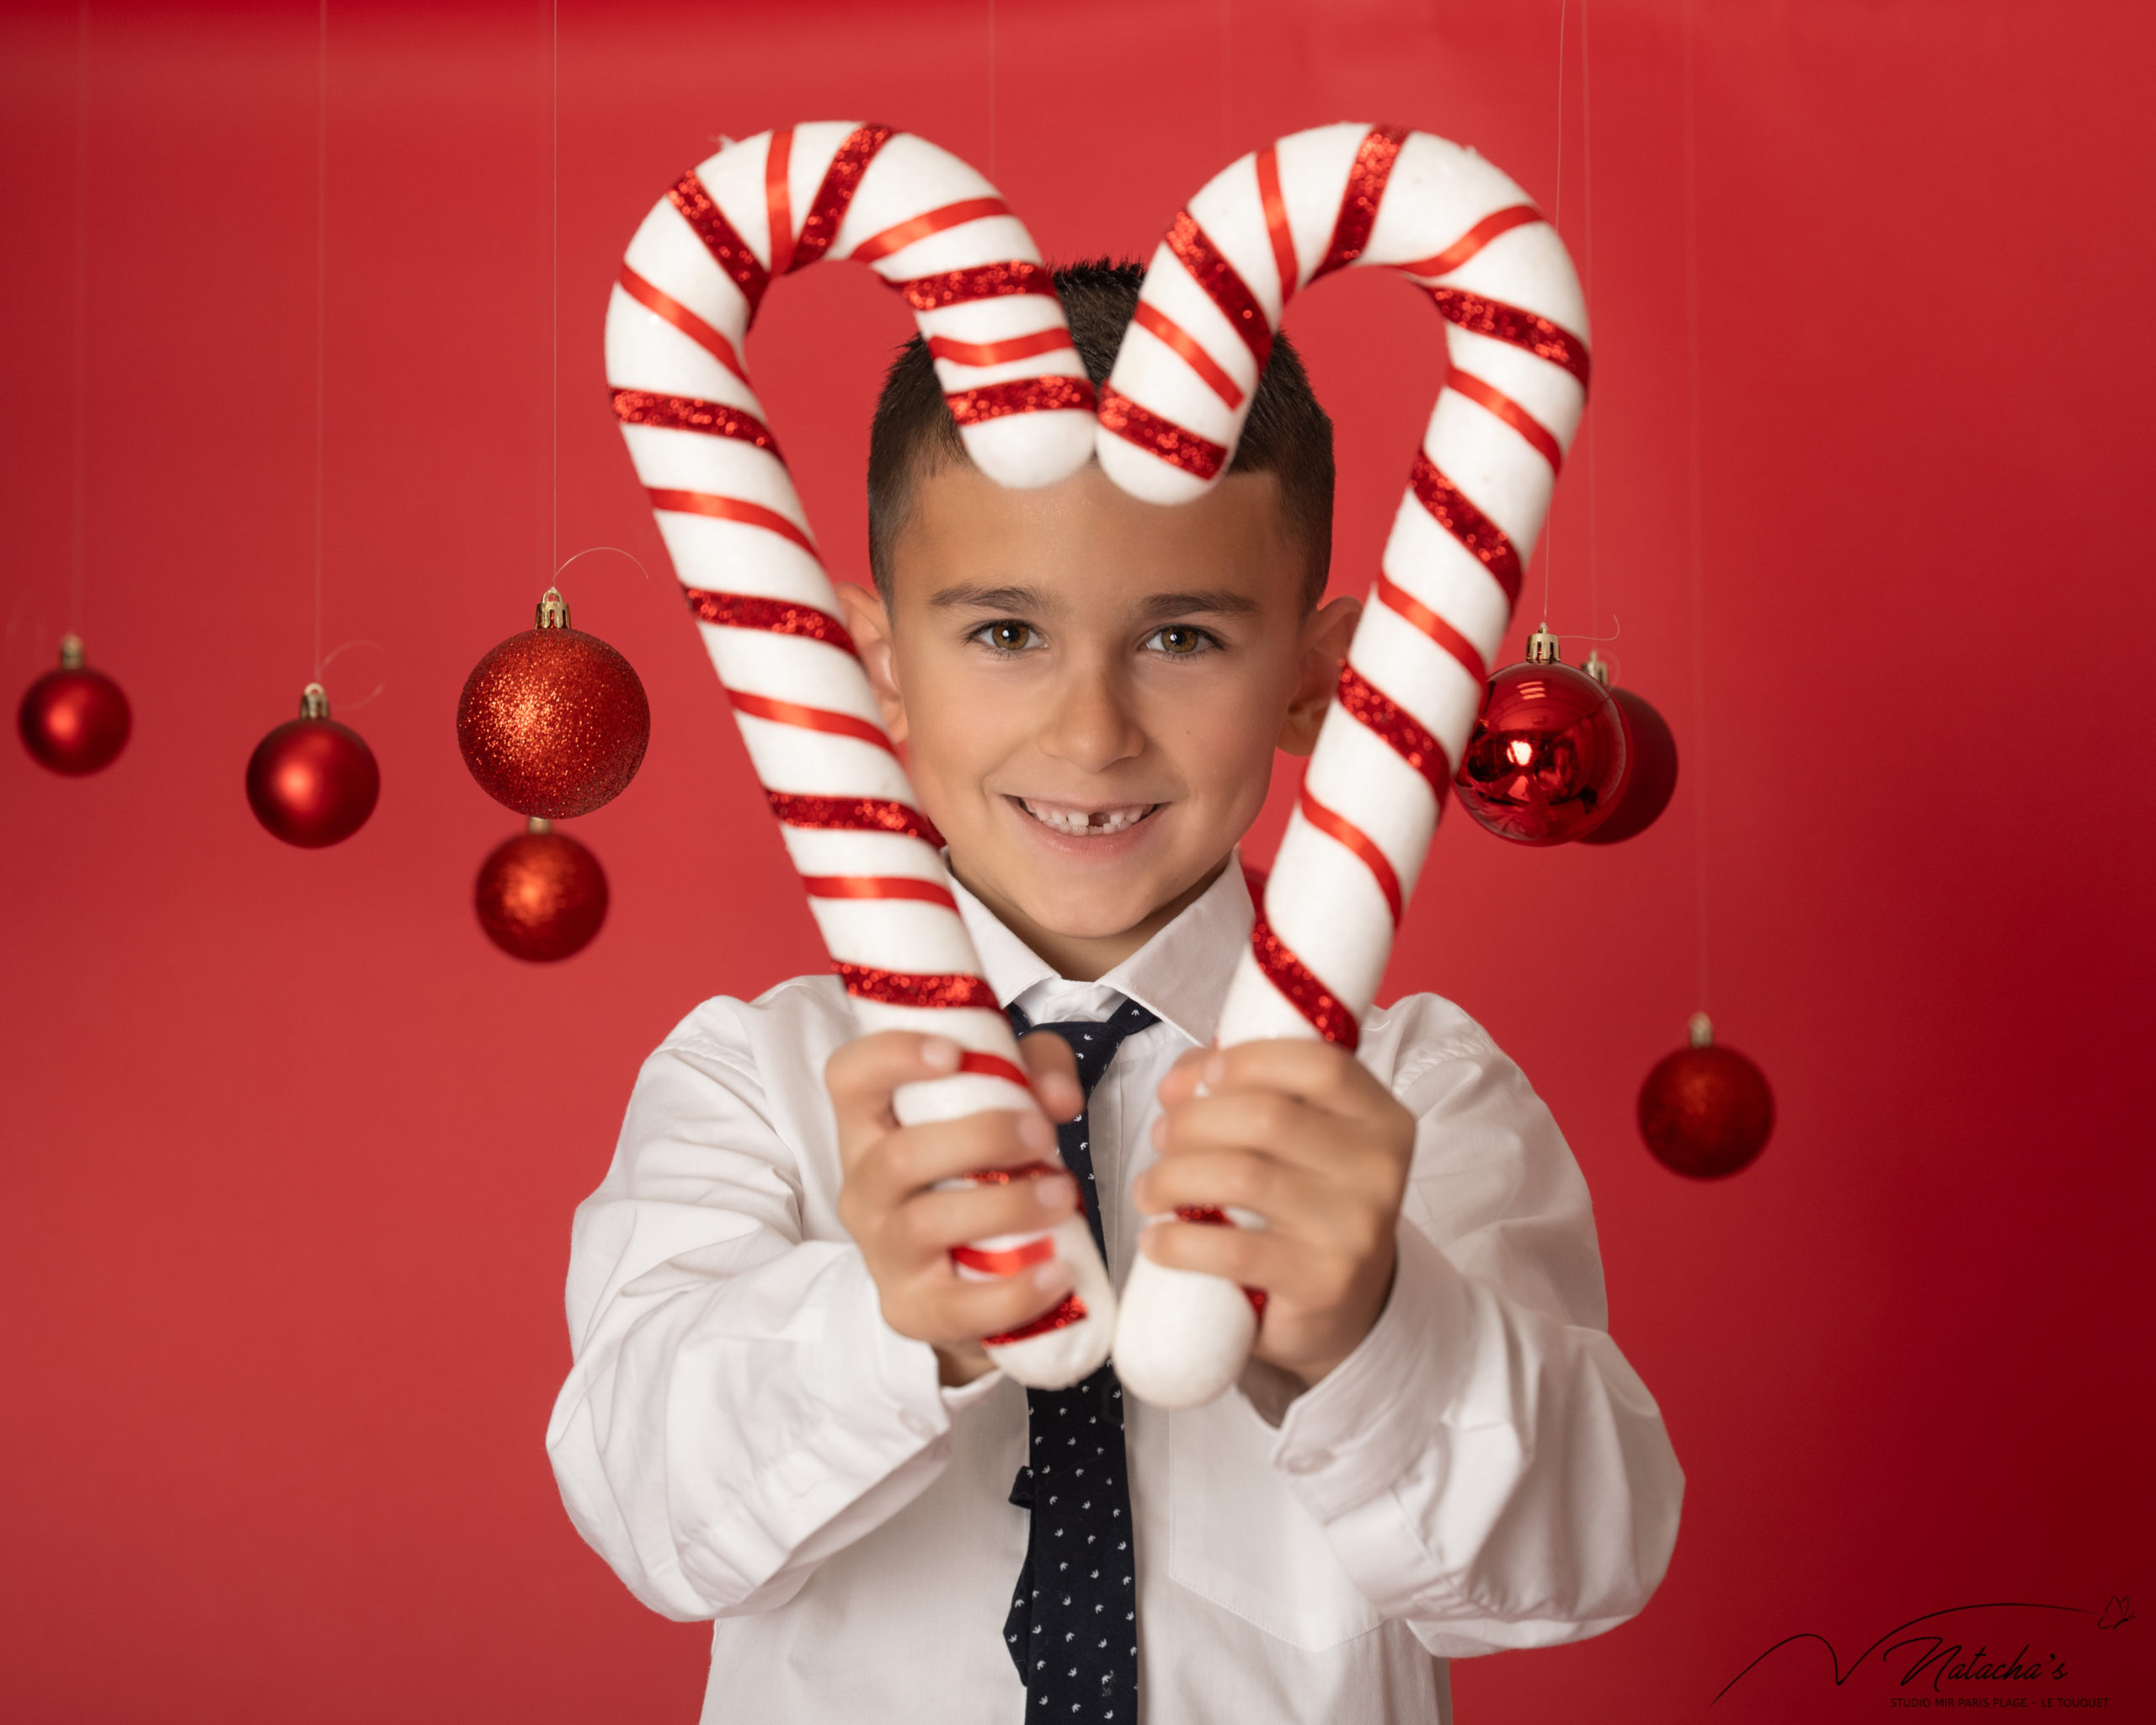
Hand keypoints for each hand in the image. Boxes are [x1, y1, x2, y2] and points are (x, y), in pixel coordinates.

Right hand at [829, 1028, 1084, 1385]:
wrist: (960, 1280)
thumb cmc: (975, 1173)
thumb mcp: (1003, 1105)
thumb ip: (1036, 1074)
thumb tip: (1059, 1098)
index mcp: (871, 1126)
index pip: (849, 1077)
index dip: (891, 1056)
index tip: (953, 1053)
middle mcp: (864, 1187)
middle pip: (898, 1156)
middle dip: (980, 1137)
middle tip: (1042, 1134)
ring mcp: (883, 1252)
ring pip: (925, 1224)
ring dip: (1005, 1206)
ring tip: (1063, 1197)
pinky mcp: (912, 1309)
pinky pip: (956, 1306)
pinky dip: (1013, 1292)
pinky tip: (1057, 1273)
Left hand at [1133, 1039, 1414, 1387]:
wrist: (1347, 1305)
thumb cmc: (1310, 1202)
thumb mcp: (1303, 1139)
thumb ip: (1252, 1089)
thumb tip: (1182, 1081)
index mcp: (1380, 1118)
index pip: (1321, 1065)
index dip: (1252, 1059)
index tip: (1204, 1074)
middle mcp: (1378, 1169)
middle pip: (1266, 1117)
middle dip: (1192, 1121)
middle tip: (1160, 1136)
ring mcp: (1354, 1229)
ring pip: (1241, 1176)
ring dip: (1172, 1177)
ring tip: (1148, 1189)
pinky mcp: (1322, 1282)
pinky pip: (1232, 1250)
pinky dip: (1177, 1241)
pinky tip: (1155, 1240)